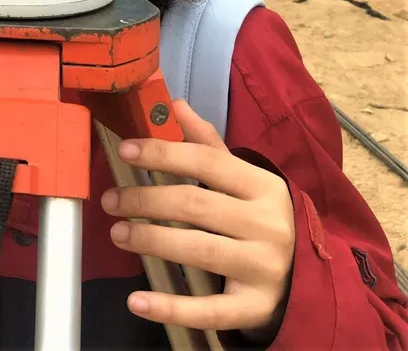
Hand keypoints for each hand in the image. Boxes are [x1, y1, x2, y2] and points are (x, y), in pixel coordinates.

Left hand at [100, 98, 294, 334]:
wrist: (304, 276)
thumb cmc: (260, 218)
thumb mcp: (242, 179)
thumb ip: (207, 145)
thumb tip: (175, 105)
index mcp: (261, 186)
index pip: (206, 162)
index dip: (163, 153)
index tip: (125, 151)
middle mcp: (266, 225)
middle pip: (196, 205)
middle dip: (146, 199)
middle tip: (110, 200)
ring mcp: (262, 268)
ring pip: (198, 250)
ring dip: (151, 240)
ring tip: (118, 233)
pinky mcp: (254, 307)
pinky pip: (208, 309)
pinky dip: (170, 307)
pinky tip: (136, 301)